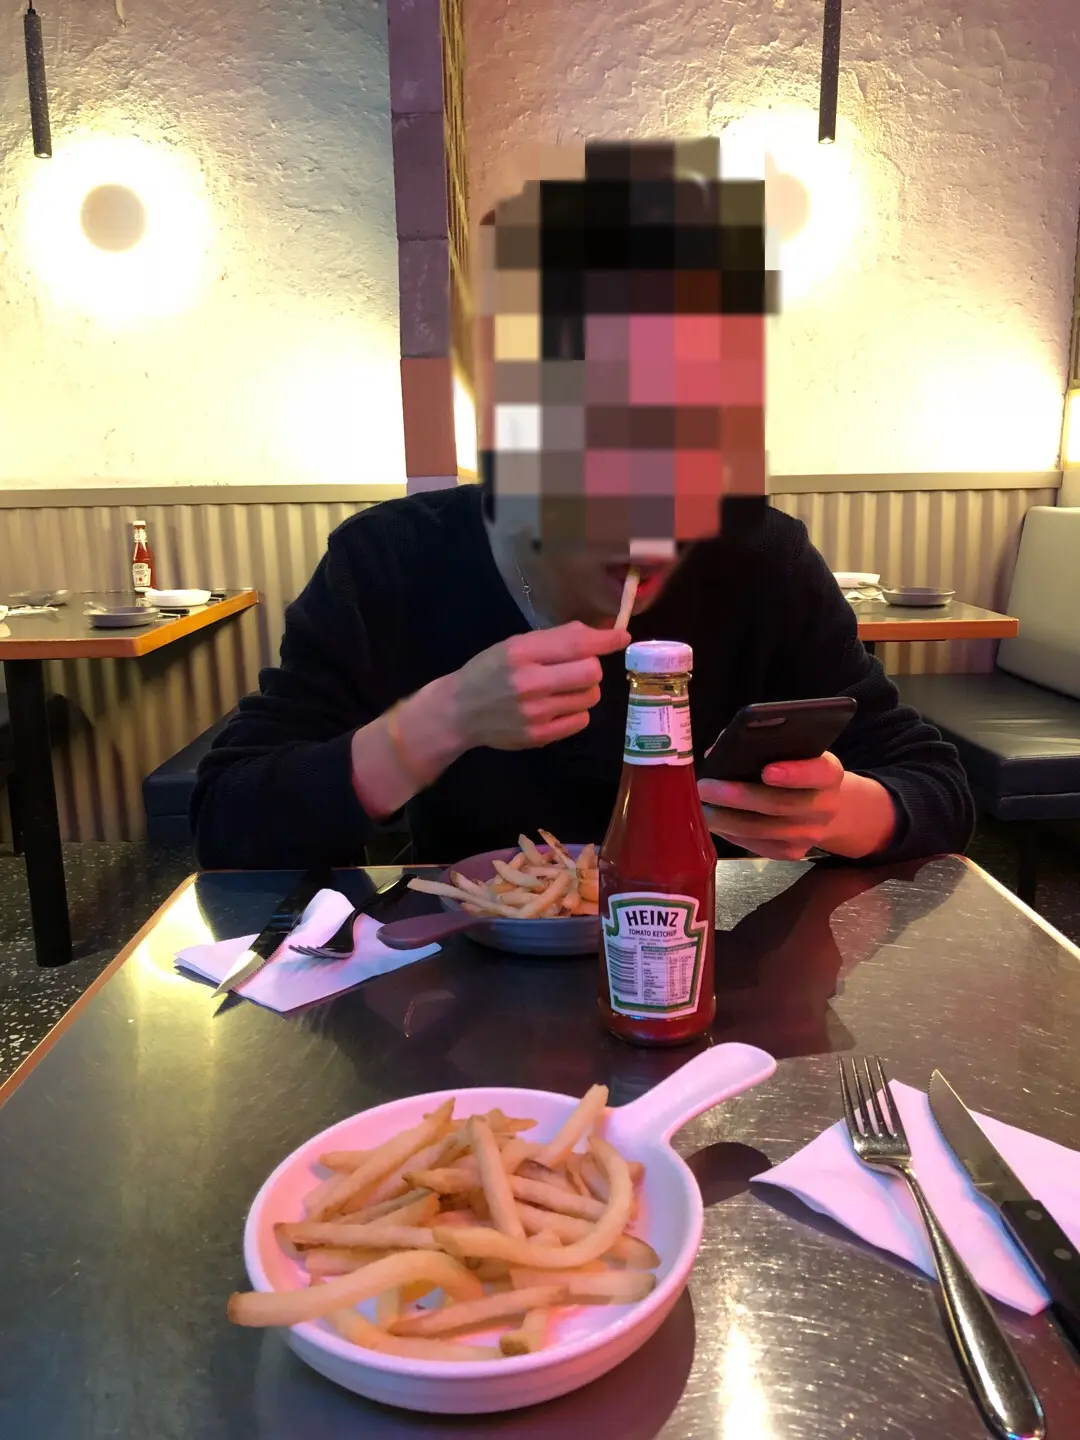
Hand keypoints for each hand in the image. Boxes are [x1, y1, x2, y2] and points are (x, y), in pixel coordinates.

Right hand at [449, 622, 630, 750]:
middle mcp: (529, 682)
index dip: (605, 640)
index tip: (622, 637)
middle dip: (591, 667)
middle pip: (591, 672)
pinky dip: (576, 711)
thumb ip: (556, 638)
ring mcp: (535, 713)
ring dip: (584, 690)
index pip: (577, 644)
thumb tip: (600, 632)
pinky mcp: (540, 736)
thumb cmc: (489, 671)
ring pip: (590, 697)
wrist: (459, 711)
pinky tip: (557, 707)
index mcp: (522, 652)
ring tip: (562, 688)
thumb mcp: (515, 645)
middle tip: (576, 668)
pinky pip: (581, 720)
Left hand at [697, 753, 896, 860]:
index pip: (820, 772)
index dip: (794, 773)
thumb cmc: (797, 769)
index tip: (765, 770)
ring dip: (725, 818)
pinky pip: (755, 845)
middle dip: (738, 796)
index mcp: (829, 774)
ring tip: (700, 805)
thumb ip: (766, 746)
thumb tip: (719, 751)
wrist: (823, 806)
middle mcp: (825, 807)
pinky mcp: (792, 854)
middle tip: (705, 787)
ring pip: (761, 828)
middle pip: (779, 804)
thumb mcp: (793, 752)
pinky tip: (711, 820)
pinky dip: (729, 832)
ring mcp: (810, 835)